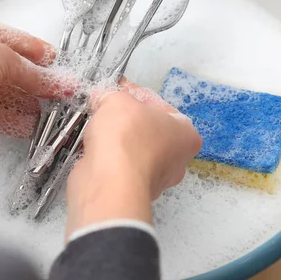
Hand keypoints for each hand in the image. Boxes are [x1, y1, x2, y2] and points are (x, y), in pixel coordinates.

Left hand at [0, 15, 64, 154]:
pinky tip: (33, 126)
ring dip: (29, 105)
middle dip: (38, 84)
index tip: (60, 67)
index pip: (16, 43)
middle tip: (63, 95)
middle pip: (13, 73)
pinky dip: (15, 122)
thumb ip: (34, 75)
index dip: (39, 55)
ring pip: (6, 96)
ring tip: (54, 113)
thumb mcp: (4, 58)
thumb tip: (59, 83)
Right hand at [65, 81, 201, 237]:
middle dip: (125, 117)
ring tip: (95, 125)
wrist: (109, 183)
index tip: (117, 89)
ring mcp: (154, 179)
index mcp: (186, 134)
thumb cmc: (127, 139)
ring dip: (114, 137)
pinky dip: (107, 157)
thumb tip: (102, 97)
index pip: (160, 105)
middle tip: (105, 107)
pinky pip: (119, 166)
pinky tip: (94, 147)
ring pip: (132, 149)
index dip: (135, 93)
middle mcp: (176, 159)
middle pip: (147, 128)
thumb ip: (112, 94)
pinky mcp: (131, 190)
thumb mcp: (118, 100)